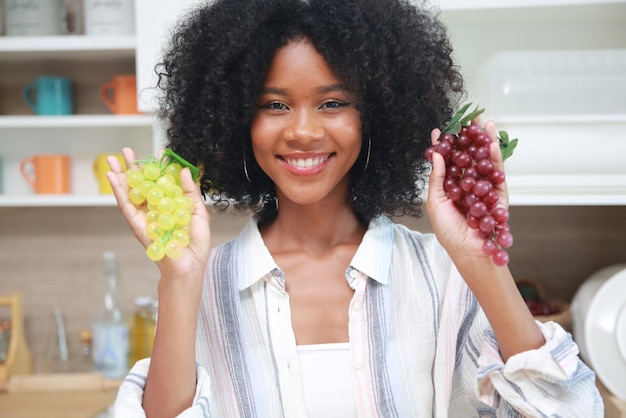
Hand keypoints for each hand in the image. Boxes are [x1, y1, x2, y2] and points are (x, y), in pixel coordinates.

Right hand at [106, 147, 211, 281]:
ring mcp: (144, 216)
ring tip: (113, 158)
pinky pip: (125, 205)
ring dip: (120, 174)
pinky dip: (118, 191)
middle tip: (127, 150)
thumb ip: (190, 192)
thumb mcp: (198, 213)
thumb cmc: (195, 244)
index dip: (159, 167)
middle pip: (142, 184)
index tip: (160, 152)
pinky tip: (112, 177)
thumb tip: (183, 171)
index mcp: (170, 205)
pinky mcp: (137, 224)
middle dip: (134, 167)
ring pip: (129, 192)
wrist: (188, 266)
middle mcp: (155, 209)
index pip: (162, 182)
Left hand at [425, 120, 508, 260]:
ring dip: (485, 141)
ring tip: (484, 122)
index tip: (439, 131)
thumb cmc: (449, 231)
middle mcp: (468, 184)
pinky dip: (496, 158)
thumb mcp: (435, 203)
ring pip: (485, 160)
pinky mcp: (499, 194)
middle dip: (469, 137)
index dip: (444, 146)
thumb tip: (436, 155)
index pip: (448, 161)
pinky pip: (497, 174)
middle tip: (468, 117)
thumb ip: (437, 178)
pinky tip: (492, 143)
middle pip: (469, 156)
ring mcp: (484, 188)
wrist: (468, 252)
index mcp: (451, 186)